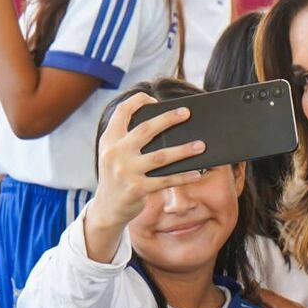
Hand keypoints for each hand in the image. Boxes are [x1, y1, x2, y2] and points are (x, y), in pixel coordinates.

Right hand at [90, 93, 205, 231]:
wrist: (107, 209)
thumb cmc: (118, 177)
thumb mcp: (115, 155)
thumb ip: (129, 140)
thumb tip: (165, 127)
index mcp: (109, 141)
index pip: (121, 112)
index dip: (137, 101)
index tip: (153, 98)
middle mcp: (115, 153)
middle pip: (146, 129)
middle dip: (168, 119)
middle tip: (187, 113)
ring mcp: (126, 171)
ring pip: (161, 156)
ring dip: (184, 150)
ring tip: (201, 145)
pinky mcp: (137, 189)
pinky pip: (166, 180)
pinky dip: (183, 177)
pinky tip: (196, 173)